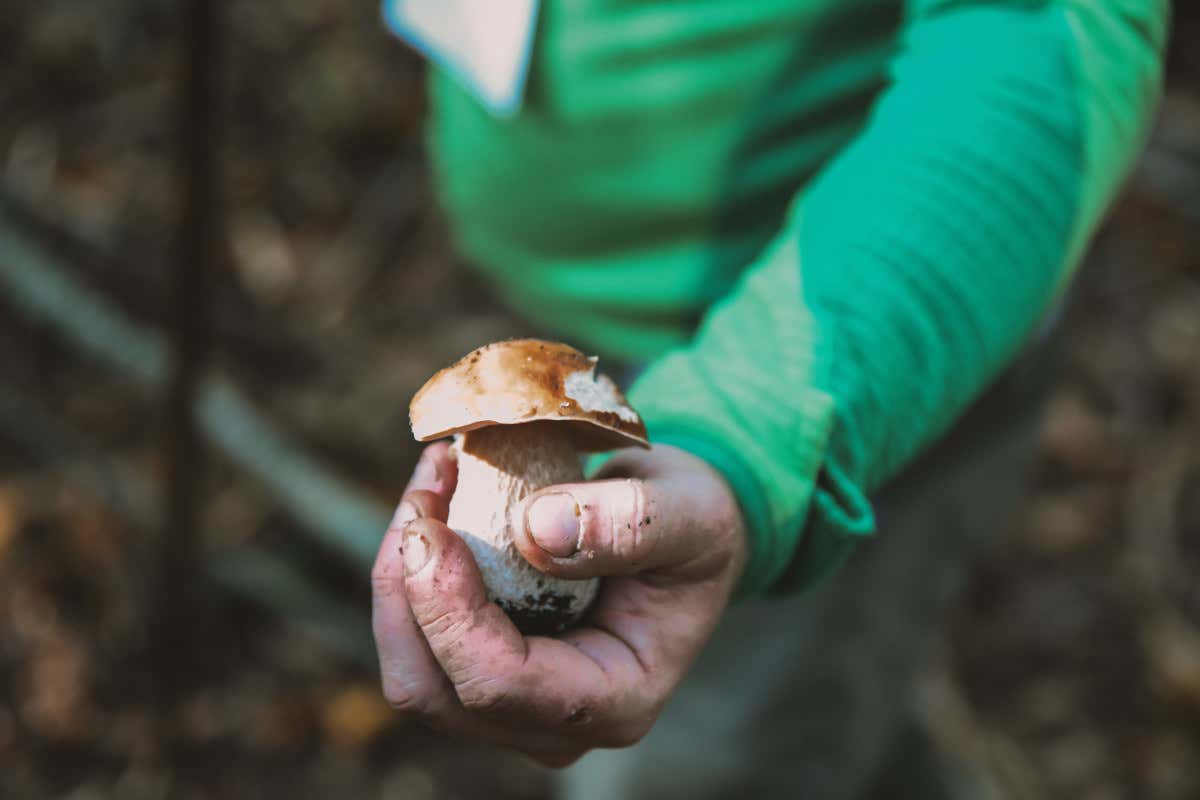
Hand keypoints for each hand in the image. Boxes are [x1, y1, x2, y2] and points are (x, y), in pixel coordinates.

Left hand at [372, 440, 747, 766]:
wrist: (685, 532)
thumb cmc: (695, 525)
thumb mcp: (691, 510)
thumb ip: (630, 522)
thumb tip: (536, 535)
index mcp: (615, 700)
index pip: (500, 685)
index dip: (449, 611)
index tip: (431, 523)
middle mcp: (557, 723)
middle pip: (434, 691)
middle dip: (407, 593)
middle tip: (425, 493)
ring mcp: (516, 705)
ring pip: (414, 670)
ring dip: (401, 579)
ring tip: (430, 490)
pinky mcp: (486, 671)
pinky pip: (421, 640)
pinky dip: (413, 574)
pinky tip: (437, 507)